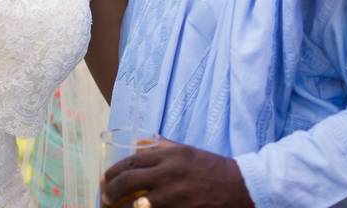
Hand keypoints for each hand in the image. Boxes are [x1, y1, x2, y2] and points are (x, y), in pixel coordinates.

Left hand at [101, 138, 254, 207]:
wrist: (242, 187)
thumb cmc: (212, 168)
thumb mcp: (186, 151)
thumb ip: (162, 146)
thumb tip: (137, 144)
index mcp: (168, 155)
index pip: (132, 162)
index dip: (113, 172)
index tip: (104, 179)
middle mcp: (168, 174)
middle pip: (129, 182)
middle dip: (111, 191)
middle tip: (104, 197)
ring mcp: (174, 196)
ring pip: (138, 203)